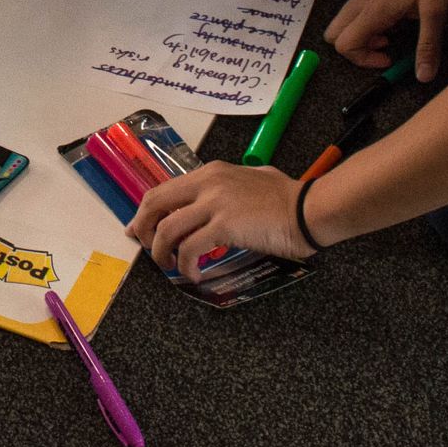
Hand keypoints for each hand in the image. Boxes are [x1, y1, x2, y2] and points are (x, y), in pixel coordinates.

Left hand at [128, 160, 315, 271]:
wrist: (308, 209)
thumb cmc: (287, 197)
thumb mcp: (250, 180)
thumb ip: (226, 188)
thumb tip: (211, 203)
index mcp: (211, 172)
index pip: (163, 189)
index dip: (146, 212)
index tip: (140, 229)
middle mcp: (207, 183)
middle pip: (155, 204)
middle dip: (144, 229)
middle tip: (147, 248)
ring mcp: (214, 203)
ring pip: (167, 229)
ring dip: (162, 252)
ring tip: (171, 266)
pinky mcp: (224, 225)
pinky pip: (190, 248)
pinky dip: (186, 265)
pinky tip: (194, 274)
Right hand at [327, 0, 447, 81]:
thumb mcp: (436, 12)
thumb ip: (428, 45)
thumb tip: (423, 77)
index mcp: (374, 9)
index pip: (344, 43)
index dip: (361, 59)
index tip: (388, 58)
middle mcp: (363, 1)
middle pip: (334, 34)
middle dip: (353, 50)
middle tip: (383, 50)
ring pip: (342, 22)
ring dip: (360, 37)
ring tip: (389, 37)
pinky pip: (355, 13)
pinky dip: (366, 25)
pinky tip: (393, 22)